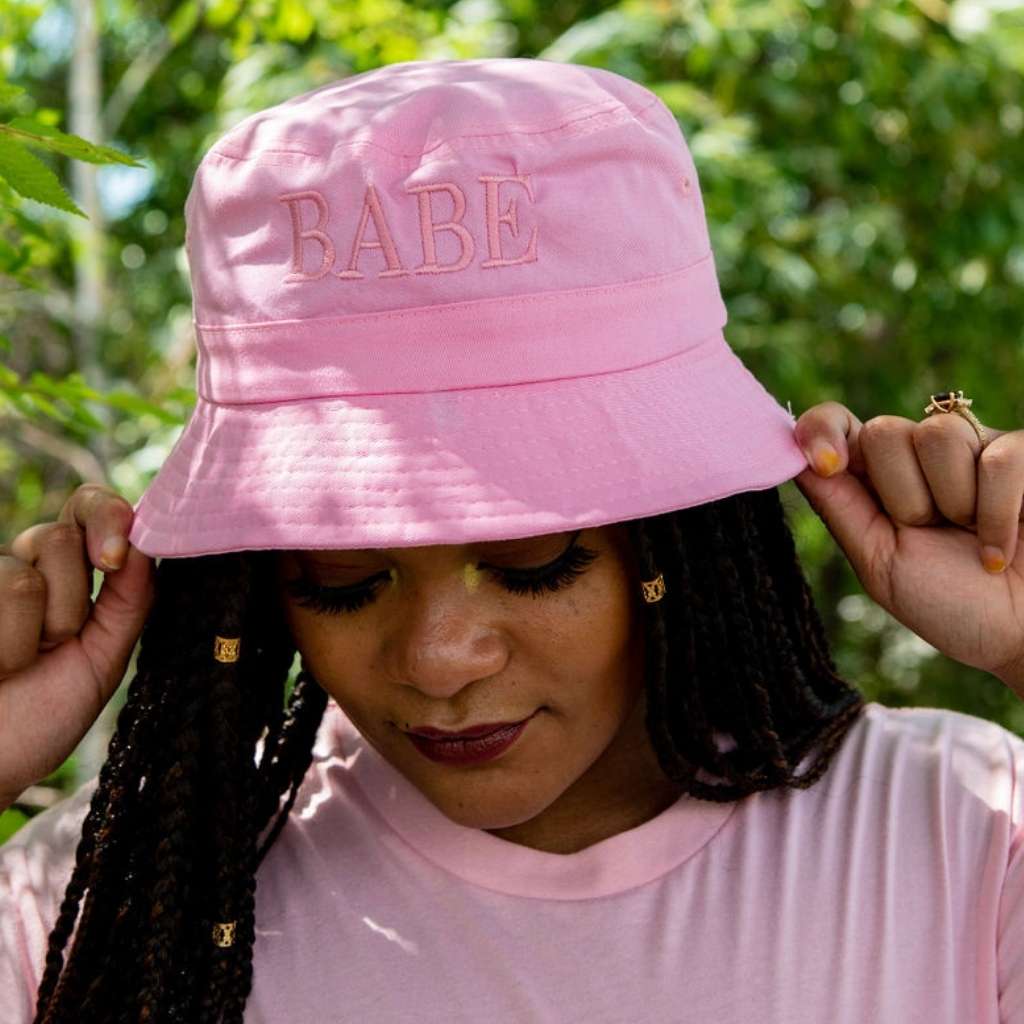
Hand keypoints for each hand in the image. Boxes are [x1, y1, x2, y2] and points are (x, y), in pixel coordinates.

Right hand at [0, 485, 154, 807]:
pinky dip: (5, 647)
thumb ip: (130, 600)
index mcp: (70, 574)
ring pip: (25, 576)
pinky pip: (0, 594)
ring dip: (33, 635)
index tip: (114, 558)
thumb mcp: (104, 658)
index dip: (106, 517)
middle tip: (54, 646)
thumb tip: (145, 542)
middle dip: (71, 600)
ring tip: (16, 666)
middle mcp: (23, 567)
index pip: (90, 507)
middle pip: (59, 536)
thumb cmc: (43, 716)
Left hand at [793, 401, 1023, 697]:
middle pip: (883, 432)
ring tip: (970, 537)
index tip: (826, 463)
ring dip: (952, 504)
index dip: (821, 429)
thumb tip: (793, 458)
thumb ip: (840, 508)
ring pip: (937, 435)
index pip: (835, 424)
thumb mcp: (880, 564)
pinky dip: (997, 516)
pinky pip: (997, 458)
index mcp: (875, 480)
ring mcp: (974, 447)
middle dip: (903, 496)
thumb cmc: (953, 605)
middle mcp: (919, 455)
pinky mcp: (1023, 452)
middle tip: (931, 534)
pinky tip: (1000, 550)